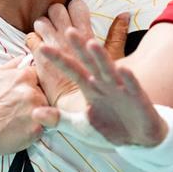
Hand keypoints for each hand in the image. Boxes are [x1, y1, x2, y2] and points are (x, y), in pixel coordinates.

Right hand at [0, 58, 46, 155]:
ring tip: (21, 116)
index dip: (34, 84)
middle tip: (22, 106)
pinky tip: (22, 125)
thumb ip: (13, 64)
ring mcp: (37, 110)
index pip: (40, 76)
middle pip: (44, 93)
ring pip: (46, 109)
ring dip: (37, 112)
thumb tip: (24, 58)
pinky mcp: (37, 127)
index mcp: (25, 76)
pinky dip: (35, 126)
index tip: (25, 91)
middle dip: (36, 99)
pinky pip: (44, 125)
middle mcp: (33, 92)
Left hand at [31, 4, 165, 147]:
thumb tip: (34, 113)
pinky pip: (133, 87)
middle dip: (80, 48)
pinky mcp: (138, 99)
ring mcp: (121, 89)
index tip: (42, 47)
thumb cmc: (109, 128)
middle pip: (90, 63)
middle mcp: (105, 84)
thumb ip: (59, 119)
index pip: (72, 70)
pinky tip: (124, 69)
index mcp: (90, 88)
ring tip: (91, 43)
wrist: (138, 140)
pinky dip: (129, 80)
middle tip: (68, 30)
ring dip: (101, 57)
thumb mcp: (80, 126)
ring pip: (110, 70)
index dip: (59, 59)